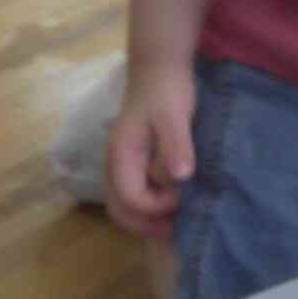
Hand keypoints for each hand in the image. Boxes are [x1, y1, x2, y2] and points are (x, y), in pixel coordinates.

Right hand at [106, 61, 195, 239]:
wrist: (160, 67)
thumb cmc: (167, 91)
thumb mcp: (175, 116)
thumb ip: (176, 145)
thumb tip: (181, 177)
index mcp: (122, 156)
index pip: (130, 198)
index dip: (155, 206)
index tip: (181, 198)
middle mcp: (116, 164)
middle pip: (120, 209)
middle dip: (145, 224)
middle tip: (175, 231)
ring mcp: (122, 162)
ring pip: (124, 203)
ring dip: (146, 217)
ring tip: (175, 221)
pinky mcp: (134, 159)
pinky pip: (134, 191)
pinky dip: (148, 204)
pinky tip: (172, 200)